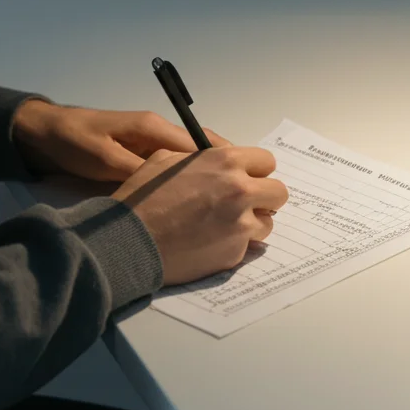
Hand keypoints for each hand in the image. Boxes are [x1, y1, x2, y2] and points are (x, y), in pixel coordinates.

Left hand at [12, 100, 229, 181]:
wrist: (43, 134)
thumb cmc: (73, 143)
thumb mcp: (104, 160)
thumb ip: (139, 171)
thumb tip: (174, 185)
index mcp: (154, 129)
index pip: (202, 144)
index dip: (226, 163)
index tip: (244, 183)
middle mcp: (159, 132)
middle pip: (205, 151)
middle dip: (226, 171)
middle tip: (244, 197)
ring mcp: (151, 144)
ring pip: (193, 161)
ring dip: (210, 178)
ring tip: (227, 202)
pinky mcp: (142, 156)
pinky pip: (177, 167)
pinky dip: (191, 181)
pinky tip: (199, 202)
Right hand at [112, 147, 288, 285]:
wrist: (131, 240)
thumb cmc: (143, 198)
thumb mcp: (166, 160)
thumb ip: (198, 158)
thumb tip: (212, 161)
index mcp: (226, 162)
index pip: (266, 162)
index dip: (255, 171)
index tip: (246, 179)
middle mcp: (240, 191)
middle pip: (278, 193)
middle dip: (264, 198)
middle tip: (244, 205)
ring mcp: (241, 224)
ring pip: (267, 223)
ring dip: (251, 224)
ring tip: (224, 227)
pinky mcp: (236, 252)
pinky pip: (247, 246)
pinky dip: (234, 245)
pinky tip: (210, 243)